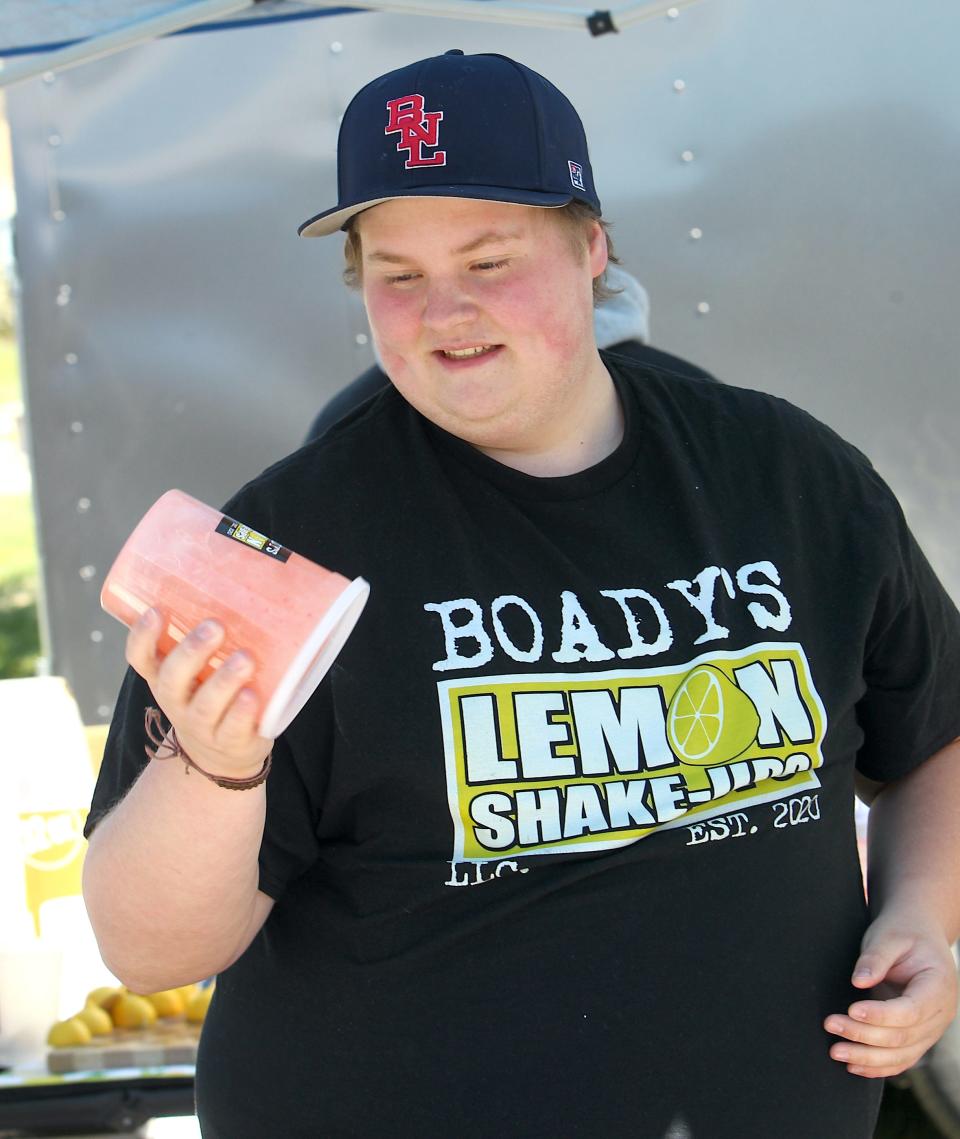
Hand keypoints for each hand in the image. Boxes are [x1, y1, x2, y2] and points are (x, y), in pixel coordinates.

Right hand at [127, 608, 271, 779]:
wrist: (223, 757)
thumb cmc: (214, 691)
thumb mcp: (203, 667)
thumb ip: (213, 631)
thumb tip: (252, 565)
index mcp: (164, 677)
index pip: (141, 658)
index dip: (143, 637)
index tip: (156, 610)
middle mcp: (177, 701)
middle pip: (173, 679)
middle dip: (191, 652)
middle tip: (215, 626)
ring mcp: (203, 726)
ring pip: (206, 707)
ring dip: (224, 681)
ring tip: (245, 658)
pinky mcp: (232, 743)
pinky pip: (234, 730)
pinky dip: (243, 713)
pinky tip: (254, 696)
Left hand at [824, 915, 958, 1077]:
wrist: (918, 934)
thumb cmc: (902, 931)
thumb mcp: (889, 935)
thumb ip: (875, 957)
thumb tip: (858, 982)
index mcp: (939, 985)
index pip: (912, 1010)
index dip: (882, 1014)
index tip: (852, 1009)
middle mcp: (940, 1013)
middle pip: (903, 1036)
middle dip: (865, 1035)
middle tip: (830, 1024)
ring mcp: (931, 1029)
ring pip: (901, 1054)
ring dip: (867, 1057)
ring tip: (835, 1052)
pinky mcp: (918, 1036)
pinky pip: (901, 1058)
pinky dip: (878, 1066)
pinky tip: (853, 1065)